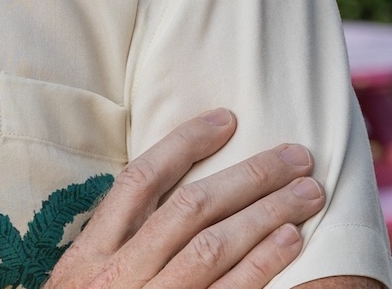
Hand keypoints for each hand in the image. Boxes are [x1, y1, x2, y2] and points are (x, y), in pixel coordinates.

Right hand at [43, 109, 325, 288]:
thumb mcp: (83, 275)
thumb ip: (117, 239)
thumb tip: (166, 192)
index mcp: (93, 250)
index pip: (140, 180)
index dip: (184, 144)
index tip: (227, 119)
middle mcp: (121, 271)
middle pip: (190, 208)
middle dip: (248, 176)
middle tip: (295, 156)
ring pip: (215, 245)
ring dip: (267, 213)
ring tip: (308, 192)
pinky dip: (263, 262)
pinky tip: (291, 239)